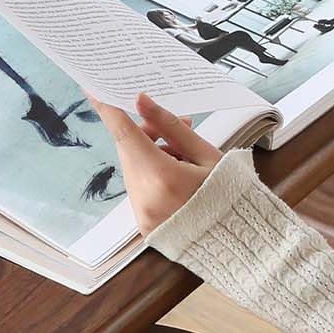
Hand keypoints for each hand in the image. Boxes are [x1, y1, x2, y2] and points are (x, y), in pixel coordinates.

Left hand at [92, 93, 223, 233]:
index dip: (108, 110)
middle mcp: (145, 198)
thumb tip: (142, 102)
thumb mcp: (206, 155)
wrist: (238, 241)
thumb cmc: (230, 196)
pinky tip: (177, 177)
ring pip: (132, 169)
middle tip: (174, 128)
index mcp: (163, 177)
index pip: (125, 134)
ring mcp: (142, 214)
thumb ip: (171, 127)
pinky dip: (151, 176)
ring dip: (149, 155)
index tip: (95, 91)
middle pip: (128, 151)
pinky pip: (138, 189)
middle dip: (145, 134)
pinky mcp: (142, 223)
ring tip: (184, 158)